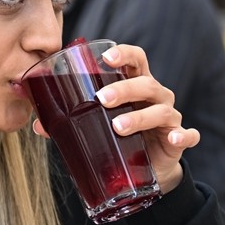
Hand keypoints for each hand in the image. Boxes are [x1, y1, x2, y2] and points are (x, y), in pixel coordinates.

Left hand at [32, 42, 198, 193]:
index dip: (124, 54)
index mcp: (136, 85)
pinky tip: (172, 138)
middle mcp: (156, 96)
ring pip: (161, 109)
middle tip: (101, 99)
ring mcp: (169, 118)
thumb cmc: (121, 137)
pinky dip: (182, 135)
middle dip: (124, 88)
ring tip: (118, 127)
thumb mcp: (98, 125)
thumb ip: (71, 121)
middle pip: (146, 83)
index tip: (106, 57)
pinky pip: (186, 135)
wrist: (148, 170)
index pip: (136, 59)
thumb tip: (38, 124)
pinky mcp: (178, 141)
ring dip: (140, 116)